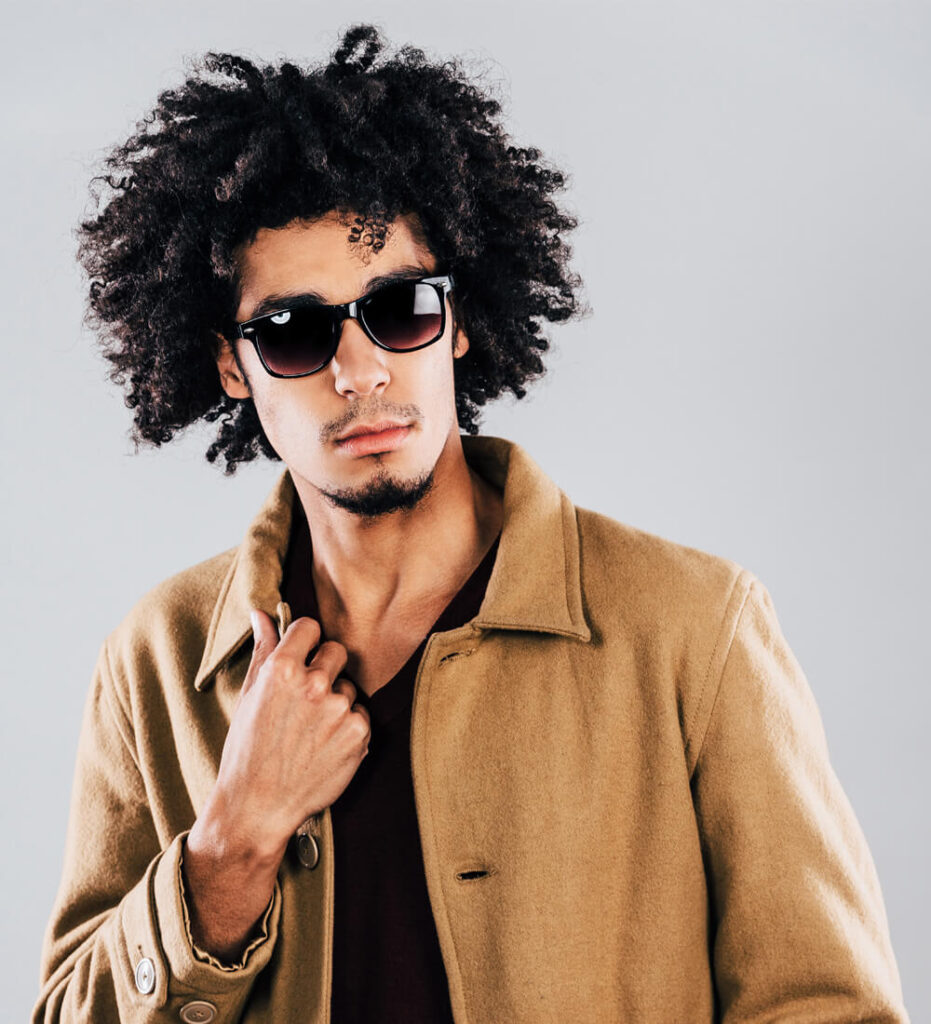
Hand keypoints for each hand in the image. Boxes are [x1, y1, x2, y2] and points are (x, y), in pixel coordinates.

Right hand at [208, 609, 370, 860]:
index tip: (300, 658)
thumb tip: (262, 613)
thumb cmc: (247, 750)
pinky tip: (325, 746)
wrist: (257, 806)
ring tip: (310, 731)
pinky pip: (360, 715)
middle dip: (325, 668)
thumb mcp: (249, 696)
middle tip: (306, 700)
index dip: (305, 642)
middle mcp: (313, 684)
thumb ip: (263, 650)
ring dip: (336, 701)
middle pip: (336, 651)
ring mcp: (339, 709)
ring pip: (349, 687)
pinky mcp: (358, 733)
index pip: (310, 627)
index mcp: (281, 669)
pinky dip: (348, 727)